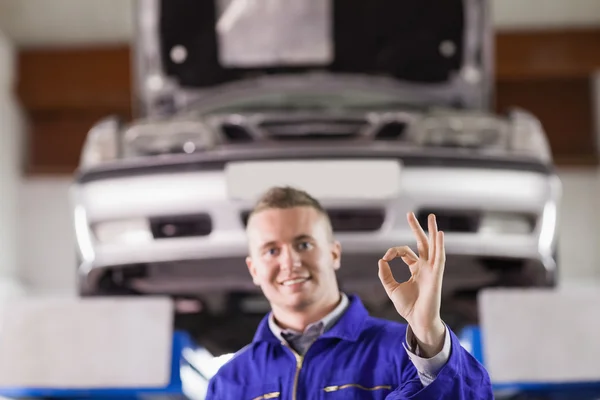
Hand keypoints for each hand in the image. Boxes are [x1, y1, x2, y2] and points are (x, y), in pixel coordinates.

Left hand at [378, 212, 445, 357]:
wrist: (418, 320)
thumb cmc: (408, 306)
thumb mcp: (391, 288)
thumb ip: (385, 274)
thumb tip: (381, 260)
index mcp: (415, 268)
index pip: (405, 251)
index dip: (393, 251)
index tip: (386, 258)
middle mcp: (424, 266)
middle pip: (422, 242)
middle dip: (416, 228)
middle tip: (410, 214)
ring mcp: (432, 270)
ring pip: (433, 246)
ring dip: (432, 231)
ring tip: (432, 217)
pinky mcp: (436, 275)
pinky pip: (440, 258)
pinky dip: (440, 245)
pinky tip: (439, 234)